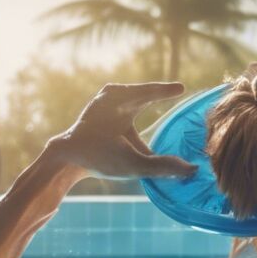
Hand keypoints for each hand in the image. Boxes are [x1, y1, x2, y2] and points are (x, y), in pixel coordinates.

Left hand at [45, 82, 196, 179]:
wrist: (64, 158)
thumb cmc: (97, 158)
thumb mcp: (132, 164)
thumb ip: (162, 167)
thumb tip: (192, 169)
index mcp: (119, 101)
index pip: (150, 93)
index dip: (167, 91)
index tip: (182, 88)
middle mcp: (111, 97)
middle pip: (141, 94)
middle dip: (157, 93)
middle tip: (175, 91)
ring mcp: (103, 103)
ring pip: (132, 100)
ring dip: (146, 100)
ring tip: (163, 98)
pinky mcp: (100, 112)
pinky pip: (123, 107)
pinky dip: (135, 110)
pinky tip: (141, 123)